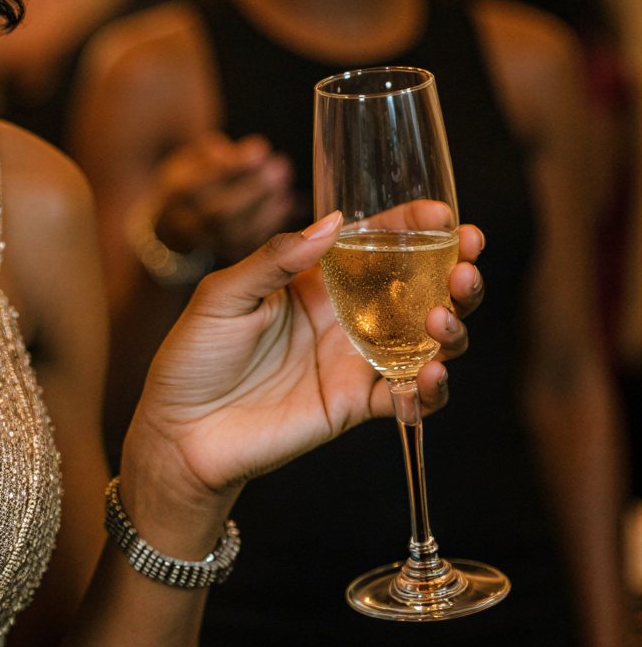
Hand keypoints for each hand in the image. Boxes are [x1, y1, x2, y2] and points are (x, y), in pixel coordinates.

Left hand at [121, 214, 484, 527]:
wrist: (178, 430)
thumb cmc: (192, 356)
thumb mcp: (222, 295)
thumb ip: (276, 258)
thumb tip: (335, 222)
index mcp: (314, 281)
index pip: (376, 245)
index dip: (414, 228)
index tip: (443, 215)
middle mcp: (344, 317)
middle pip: (419, 290)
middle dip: (455, 274)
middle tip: (467, 264)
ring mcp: (354, 362)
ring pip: (427, 341)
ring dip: (451, 328)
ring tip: (441, 318)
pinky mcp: (355, 405)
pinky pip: (409, 397)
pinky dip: (430, 389)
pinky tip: (430, 376)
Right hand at [149, 133, 294, 263]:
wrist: (177, 222)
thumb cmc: (193, 181)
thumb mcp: (194, 158)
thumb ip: (216, 152)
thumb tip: (256, 152)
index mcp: (174, 195)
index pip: (199, 182)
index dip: (232, 167)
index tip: (261, 148)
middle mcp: (186, 224)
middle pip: (220, 212)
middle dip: (255, 188)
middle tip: (280, 164)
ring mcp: (207, 245)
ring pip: (240, 231)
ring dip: (268, 203)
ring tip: (284, 177)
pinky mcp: (228, 256)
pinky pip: (253, 242)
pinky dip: (273, 220)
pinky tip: (285, 199)